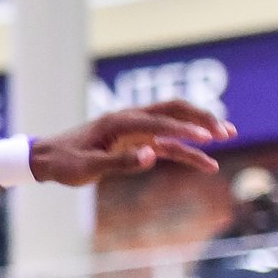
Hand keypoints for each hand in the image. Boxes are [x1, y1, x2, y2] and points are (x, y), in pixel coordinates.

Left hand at [31, 102, 231, 184]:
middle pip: (173, 110)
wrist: (47, 160)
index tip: (208, 138)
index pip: (158, 122)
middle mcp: (130, 120)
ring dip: (200, 130)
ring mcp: (135, 130)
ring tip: (230, 137)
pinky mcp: (136, 143)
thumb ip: (119, 162)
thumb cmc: (64, 162)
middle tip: (226, 131)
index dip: (184, 130)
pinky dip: (187, 152)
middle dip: (201, 118)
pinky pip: (167, 145)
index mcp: (118, 121)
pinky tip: (208, 164)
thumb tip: (151, 156)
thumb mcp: (86, 167)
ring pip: (175, 125)